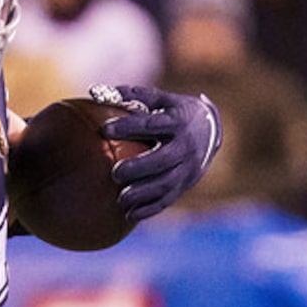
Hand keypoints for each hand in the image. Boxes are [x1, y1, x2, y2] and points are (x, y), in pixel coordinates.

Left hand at [95, 84, 221, 220]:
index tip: (105, 130)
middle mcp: (185, 146)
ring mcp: (187, 168)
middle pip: (162, 160)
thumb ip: (134, 96)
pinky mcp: (184, 185)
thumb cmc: (176, 112)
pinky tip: (129, 214)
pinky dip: (148, 209)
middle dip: (138, 168)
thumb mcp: (163, 100)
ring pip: (165, 184)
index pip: (151, 124)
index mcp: (177, 121)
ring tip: (120, 199)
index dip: (128, 126)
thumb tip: (95, 92)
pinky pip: (167, 200)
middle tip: (115, 173)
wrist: (211, 130)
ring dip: (142, 193)